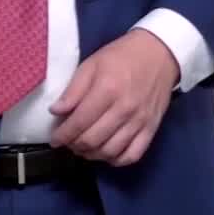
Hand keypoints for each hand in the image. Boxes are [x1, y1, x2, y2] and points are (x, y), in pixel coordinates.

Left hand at [49, 30, 177, 165]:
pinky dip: (116, 160)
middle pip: (93, 140)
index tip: (55, 139)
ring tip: (83, 148)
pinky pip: (132, 155)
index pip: (79, 122)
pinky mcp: (151, 129)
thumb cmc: (121, 56)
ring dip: (92, 155)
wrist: (159, 53)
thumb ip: (73, 90)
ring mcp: (139, 121)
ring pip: (110, 151)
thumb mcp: (92, 64)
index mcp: (107, 90)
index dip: (63, 135)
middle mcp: (124, 109)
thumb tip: (56, 112)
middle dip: (74, 145)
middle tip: (68, 142)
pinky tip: (106, 153)